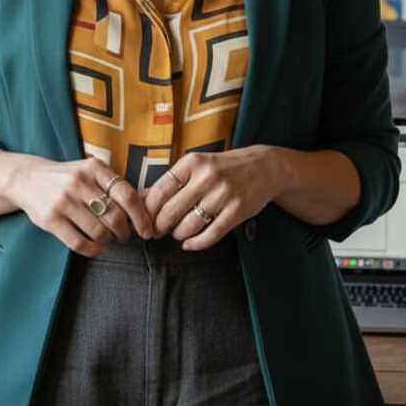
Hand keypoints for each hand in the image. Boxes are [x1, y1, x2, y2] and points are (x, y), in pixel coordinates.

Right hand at [8, 156, 154, 257]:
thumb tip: (147, 206)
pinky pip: (79, 243)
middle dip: (125, 232)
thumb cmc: (68, 178)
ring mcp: (63, 201)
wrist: (28, 179)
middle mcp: (79, 182)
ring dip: (109, 241)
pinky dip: (94, 250)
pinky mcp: (50, 219)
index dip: (141, 216)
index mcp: (95, 167)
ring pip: (99, 232)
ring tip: (109, 239)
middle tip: (125, 236)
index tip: (147, 230)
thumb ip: (114, 185)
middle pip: (115, 216)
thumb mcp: (90, 171)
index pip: (127, 194)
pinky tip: (98, 248)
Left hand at [143, 145, 284, 250]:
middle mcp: (207, 177)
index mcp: (192, 162)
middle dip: (159, 226)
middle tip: (156, 232)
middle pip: (171, 210)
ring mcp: (223, 194)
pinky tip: (189, 244)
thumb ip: (172, 181)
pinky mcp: (237, 211)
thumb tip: (141, 198)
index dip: (148, 210)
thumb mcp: (197, 165)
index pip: (160, 190)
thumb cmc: (223, 167)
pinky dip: (196, 243)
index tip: (144, 220)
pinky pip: (211, 235)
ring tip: (177, 233)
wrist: (264, 167)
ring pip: (189, 225)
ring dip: (178, 234)